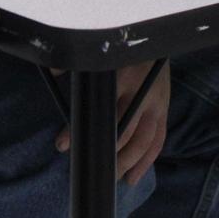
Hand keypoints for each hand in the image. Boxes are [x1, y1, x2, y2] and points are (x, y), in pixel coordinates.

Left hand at [55, 61, 171, 184]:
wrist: (158, 39)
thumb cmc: (125, 49)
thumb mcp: (102, 52)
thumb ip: (77, 63)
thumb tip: (53, 71)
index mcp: (123, 75)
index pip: (99, 110)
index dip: (79, 130)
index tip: (62, 144)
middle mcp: (142, 92)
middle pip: (124, 132)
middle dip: (104, 154)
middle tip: (85, 166)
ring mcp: (157, 104)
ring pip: (143, 142)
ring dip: (126, 163)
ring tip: (110, 178)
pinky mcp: (165, 110)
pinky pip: (157, 141)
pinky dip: (146, 162)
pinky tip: (132, 176)